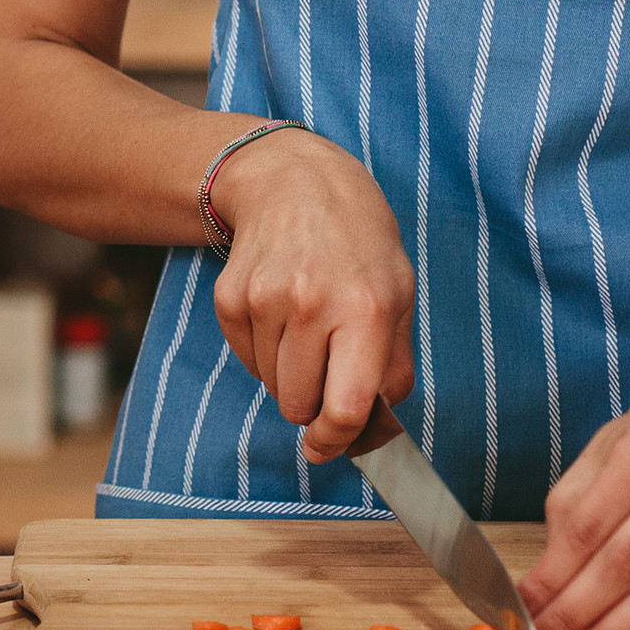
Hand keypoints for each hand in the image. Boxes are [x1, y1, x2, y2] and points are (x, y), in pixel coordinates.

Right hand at [208, 130, 416, 460]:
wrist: (293, 181)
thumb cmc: (357, 240)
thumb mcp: (399, 293)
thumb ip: (393, 364)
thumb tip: (376, 423)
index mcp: (366, 309)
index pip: (346, 406)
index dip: (337, 441)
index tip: (329, 448)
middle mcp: (312, 305)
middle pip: (299, 404)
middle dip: (314, 406)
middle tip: (327, 375)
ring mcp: (264, 300)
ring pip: (272, 386)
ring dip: (290, 377)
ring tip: (308, 331)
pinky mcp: (230, 298)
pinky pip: (246, 360)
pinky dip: (264, 354)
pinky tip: (281, 315)